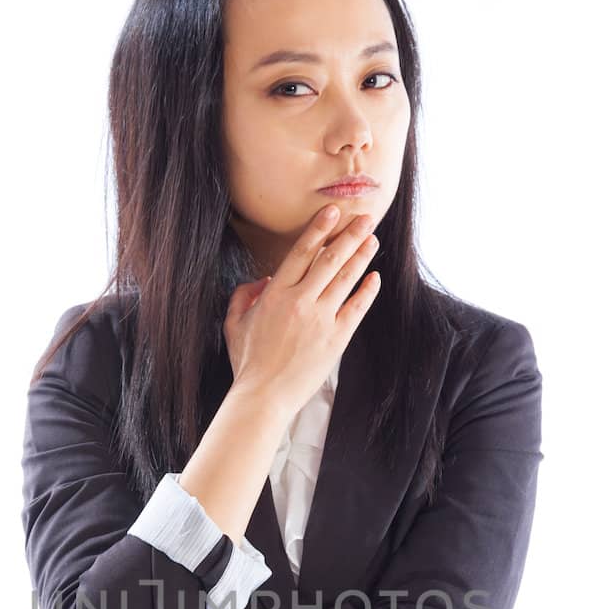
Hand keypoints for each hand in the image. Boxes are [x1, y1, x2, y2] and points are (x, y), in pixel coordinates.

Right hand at [222, 204, 380, 416]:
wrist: (264, 397)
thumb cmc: (247, 363)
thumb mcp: (234, 324)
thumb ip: (243, 295)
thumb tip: (264, 279)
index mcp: (275, 295)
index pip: (301, 252)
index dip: (320, 228)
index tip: (333, 211)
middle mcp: (300, 302)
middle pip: (330, 259)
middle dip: (350, 235)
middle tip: (366, 218)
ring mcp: (321, 320)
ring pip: (346, 279)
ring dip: (362, 256)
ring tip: (373, 239)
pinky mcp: (336, 339)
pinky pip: (356, 309)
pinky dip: (367, 291)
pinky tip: (375, 278)